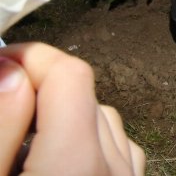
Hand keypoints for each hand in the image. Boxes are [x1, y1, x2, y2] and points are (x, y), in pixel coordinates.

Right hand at [0, 42, 145, 175]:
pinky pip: (117, 148)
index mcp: (76, 163)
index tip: (1, 63)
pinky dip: (87, 143)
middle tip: (3, 108)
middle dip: (41, 90)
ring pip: (103, 121)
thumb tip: (11, 69)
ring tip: (20, 143)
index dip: (33, 58)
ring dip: (64, 118)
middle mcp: (114, 169)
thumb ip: (2, 124)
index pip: (71, 75)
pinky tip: (50, 163)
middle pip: (85, 97)